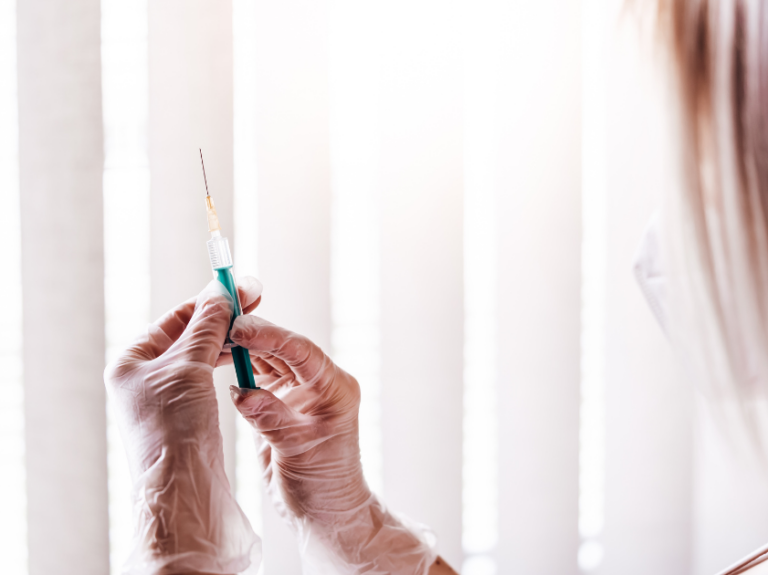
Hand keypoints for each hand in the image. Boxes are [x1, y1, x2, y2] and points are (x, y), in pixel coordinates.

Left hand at [104, 279, 262, 574]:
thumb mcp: (189, 367)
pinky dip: (227, 363)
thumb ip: (206, 327)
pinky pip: (209, 378)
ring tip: (255, 328)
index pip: (175, 318)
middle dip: (222, 319)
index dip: (209, 301)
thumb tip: (220, 292)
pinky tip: (245, 357)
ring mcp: (167, 397)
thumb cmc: (174, 427)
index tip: (240, 288)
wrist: (181, 489)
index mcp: (131, 362)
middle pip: (189, 335)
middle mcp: (145, 377)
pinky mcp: (188, 415)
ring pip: (202, 356)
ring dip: (227, 340)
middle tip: (255, 301)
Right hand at [224, 315, 436, 574]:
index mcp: (335, 389)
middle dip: (251, 334)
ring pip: (269, 358)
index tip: (240, 328)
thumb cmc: (324, 485)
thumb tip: (240, 391)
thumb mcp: (298, 451)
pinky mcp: (281, 401)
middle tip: (217, 322)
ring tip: (211, 335)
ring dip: (242, 346)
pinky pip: (259, 375)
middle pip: (282, 348)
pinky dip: (239, 366)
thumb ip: (271, 418)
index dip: (270, 335)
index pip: (302, 351)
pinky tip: (218, 358)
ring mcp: (301, 390)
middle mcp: (320, 383)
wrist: (325, 512)